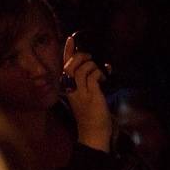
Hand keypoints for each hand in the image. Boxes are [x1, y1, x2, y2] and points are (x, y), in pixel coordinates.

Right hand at [62, 34, 112, 151]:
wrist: (92, 132)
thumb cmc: (90, 112)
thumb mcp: (86, 93)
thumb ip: (87, 80)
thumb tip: (96, 64)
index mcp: (67, 88)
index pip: (65, 66)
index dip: (68, 51)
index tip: (71, 38)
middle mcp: (70, 90)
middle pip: (71, 66)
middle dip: (82, 56)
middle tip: (92, 57)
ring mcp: (80, 93)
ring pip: (82, 70)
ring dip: (93, 66)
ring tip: (100, 71)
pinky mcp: (91, 96)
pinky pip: (94, 77)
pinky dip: (100, 73)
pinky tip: (105, 75)